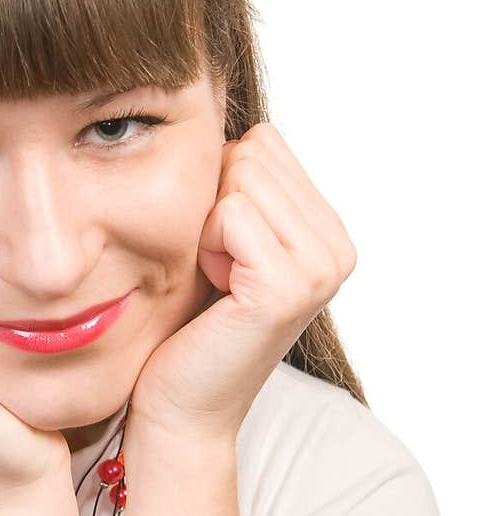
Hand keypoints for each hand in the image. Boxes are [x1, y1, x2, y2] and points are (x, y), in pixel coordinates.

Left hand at [129, 122, 357, 443]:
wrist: (179, 408)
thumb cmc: (187, 327)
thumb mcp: (221, 240)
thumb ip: (240, 182)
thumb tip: (216, 107)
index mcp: (329, 231)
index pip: (263, 141)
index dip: (220, 187)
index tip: (218, 252)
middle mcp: (338, 248)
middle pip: (252, 151)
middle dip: (211, 202)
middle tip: (212, 268)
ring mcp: (320, 268)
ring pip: (238, 176)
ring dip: (204, 225)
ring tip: (213, 281)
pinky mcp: (287, 286)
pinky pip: (228, 212)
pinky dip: (202, 245)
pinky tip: (212, 291)